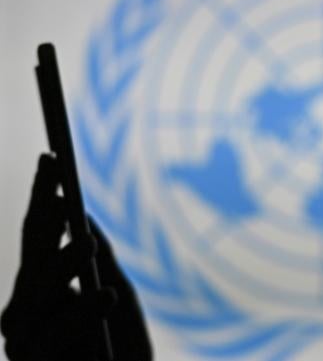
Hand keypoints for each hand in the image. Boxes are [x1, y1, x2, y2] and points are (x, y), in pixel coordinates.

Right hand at [1, 154, 151, 359]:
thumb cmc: (119, 347)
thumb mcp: (116, 294)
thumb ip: (100, 259)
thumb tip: (86, 213)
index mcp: (42, 289)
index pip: (39, 235)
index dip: (45, 197)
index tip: (52, 159)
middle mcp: (25, 310)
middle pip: (31, 253)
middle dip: (44, 214)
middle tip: (57, 176)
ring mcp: (25, 339)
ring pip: (40, 291)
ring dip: (63, 264)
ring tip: (85, 238)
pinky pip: (59, 335)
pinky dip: (84, 315)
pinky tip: (107, 296)